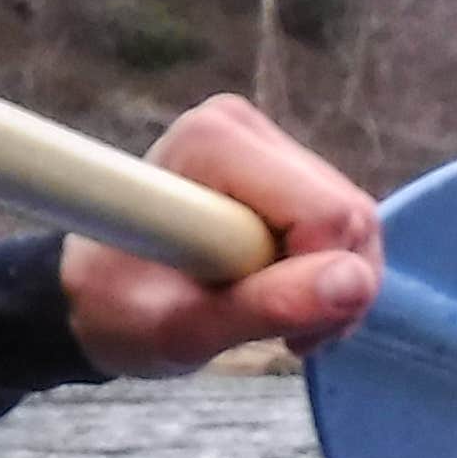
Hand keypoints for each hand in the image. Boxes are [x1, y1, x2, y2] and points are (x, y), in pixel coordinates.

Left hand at [62, 95, 383, 376]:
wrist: (97, 297)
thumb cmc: (122, 314)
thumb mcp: (185, 331)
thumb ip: (269, 306)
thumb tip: (356, 282)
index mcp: (210, 145)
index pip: (327, 216)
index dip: (313, 283)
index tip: (265, 326)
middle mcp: (242, 126)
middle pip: (351, 215)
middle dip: (329, 288)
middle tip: (276, 331)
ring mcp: (268, 141)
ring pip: (359, 222)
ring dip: (332, 288)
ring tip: (272, 316)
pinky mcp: (287, 164)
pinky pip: (348, 224)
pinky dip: (328, 274)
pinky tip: (282, 292)